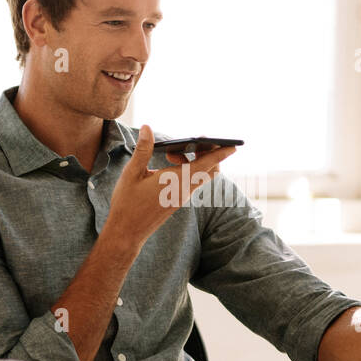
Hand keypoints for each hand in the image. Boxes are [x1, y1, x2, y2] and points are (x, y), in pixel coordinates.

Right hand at [103, 125, 235, 251]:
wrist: (127, 232)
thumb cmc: (127, 203)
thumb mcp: (131, 173)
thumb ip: (143, 149)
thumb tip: (147, 127)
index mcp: (176, 181)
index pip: (205, 165)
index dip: (221, 154)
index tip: (234, 145)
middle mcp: (184, 190)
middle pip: (210, 170)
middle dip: (209, 153)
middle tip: (193, 141)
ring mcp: (183, 196)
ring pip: (201, 175)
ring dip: (195, 160)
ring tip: (170, 154)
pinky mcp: (178, 200)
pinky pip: (192, 181)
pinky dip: (187, 169)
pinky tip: (168, 163)